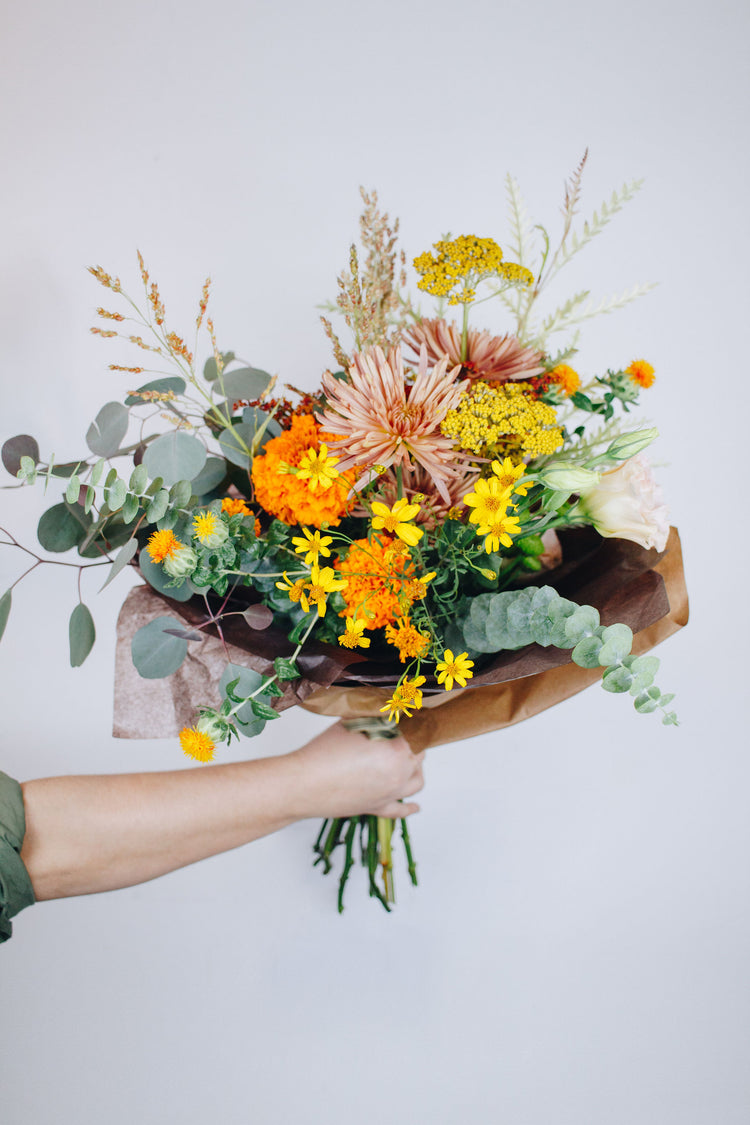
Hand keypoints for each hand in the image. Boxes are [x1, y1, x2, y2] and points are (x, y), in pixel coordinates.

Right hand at [289, 720, 424, 819]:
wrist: (305, 784)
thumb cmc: (324, 754)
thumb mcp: (352, 723)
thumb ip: (373, 717)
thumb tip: (386, 711)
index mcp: (397, 749)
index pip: (416, 731)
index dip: (413, 722)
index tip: (409, 716)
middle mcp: (400, 773)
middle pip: (419, 754)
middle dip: (413, 741)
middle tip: (401, 732)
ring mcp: (391, 793)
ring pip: (416, 781)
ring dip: (416, 769)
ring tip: (410, 760)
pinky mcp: (378, 807)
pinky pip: (400, 810)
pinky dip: (409, 808)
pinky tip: (414, 807)